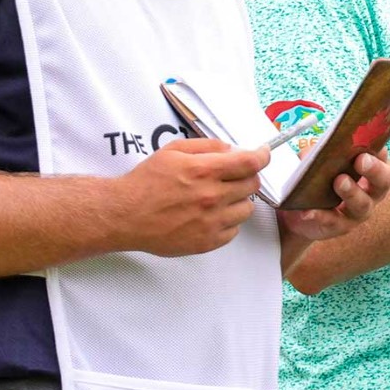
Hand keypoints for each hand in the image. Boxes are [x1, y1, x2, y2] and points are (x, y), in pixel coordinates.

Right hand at [112, 138, 268, 256]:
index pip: (251, 162)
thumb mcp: (173, 150)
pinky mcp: (207, 242)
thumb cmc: (146, 181)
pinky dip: (228, 221)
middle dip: (246, 176)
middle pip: (252, 184)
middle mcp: (212, 196)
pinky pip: (234, 230)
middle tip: (231, 176)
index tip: (264, 153)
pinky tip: (211, 215)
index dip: (263, 155)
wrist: (125, 215)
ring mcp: (211, 222)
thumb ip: (207, 146)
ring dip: (238, 200)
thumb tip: (231, 150)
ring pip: (247, 208)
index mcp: (205, 171)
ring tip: (218, 197)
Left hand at [277, 150, 389, 241]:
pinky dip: (320, 215)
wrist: (299, 212)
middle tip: (361, 160)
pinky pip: (332, 222)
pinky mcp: (338, 227)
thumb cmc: (317, 180)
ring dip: (351, 192)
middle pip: (382, 183)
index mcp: (369, 173)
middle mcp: (370, 194)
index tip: (377, 146)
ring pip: (361, 205)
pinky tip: (308, 211)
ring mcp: (356, 213)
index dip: (382, 154)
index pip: (383, 161)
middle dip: (374, 170)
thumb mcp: (318, 162)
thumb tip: (316, 150)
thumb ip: (319, 152)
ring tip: (339, 181)